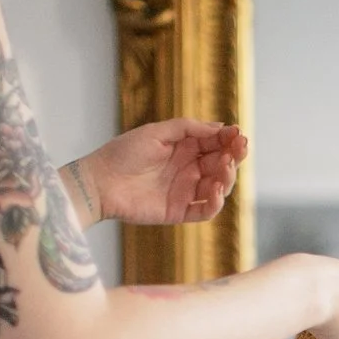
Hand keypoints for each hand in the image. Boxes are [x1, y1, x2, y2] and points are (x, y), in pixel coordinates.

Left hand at [70, 120, 247, 226]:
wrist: (100, 182)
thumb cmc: (123, 153)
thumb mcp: (155, 132)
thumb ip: (187, 128)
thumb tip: (219, 127)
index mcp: (184, 149)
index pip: (215, 144)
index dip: (229, 139)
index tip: (238, 134)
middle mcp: (188, 170)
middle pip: (221, 165)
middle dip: (234, 157)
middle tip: (238, 150)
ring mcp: (185, 191)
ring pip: (218, 187)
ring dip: (227, 178)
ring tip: (224, 169)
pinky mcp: (179, 211)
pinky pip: (205, 211)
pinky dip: (215, 203)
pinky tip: (215, 191)